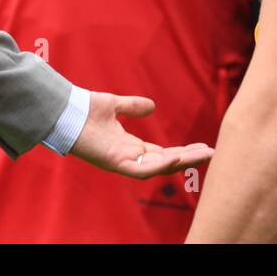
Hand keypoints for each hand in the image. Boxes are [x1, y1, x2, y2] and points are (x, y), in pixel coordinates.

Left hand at [70, 91, 212, 177]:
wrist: (64, 111)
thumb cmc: (83, 109)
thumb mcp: (114, 105)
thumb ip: (132, 107)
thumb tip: (153, 106)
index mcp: (130, 145)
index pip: (162, 152)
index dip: (183, 151)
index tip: (203, 146)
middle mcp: (129, 156)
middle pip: (165, 162)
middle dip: (189, 158)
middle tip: (211, 153)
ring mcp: (122, 161)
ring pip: (158, 168)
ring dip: (181, 162)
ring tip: (202, 155)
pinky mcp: (114, 162)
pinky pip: (141, 170)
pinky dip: (159, 165)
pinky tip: (175, 157)